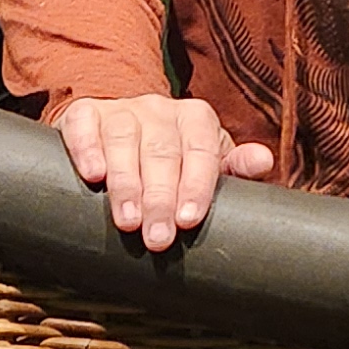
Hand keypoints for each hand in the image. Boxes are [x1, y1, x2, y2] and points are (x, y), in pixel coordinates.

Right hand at [55, 95, 274, 251]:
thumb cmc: (174, 157)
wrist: (123, 128)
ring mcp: (120, 110)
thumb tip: (263, 162)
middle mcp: (159, 109)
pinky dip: (87, 148)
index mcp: (196, 119)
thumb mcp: (207, 162)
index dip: (196, 185)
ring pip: (123, 139)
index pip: (201, 150)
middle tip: (158, 239)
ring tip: (127, 221)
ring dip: (125, 182)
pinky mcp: (85, 113)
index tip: (189, 220)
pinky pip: (84, 125)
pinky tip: (91, 176)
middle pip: (161, 152)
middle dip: (160, 199)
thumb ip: (235, 167)